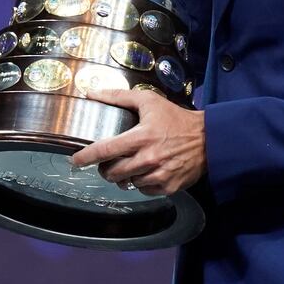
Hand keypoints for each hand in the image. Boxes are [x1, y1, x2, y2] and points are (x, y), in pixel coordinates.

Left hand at [70, 89, 206, 195]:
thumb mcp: (149, 101)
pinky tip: (146, 170)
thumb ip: (119, 96)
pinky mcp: (168, 187)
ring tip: (130, 164)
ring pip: (127, 183)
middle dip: (105, 169)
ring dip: (123, 176)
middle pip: (113, 172)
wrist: (208, 138)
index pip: (105, 150)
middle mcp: (148, 158)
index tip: (75, 160)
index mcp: (141, 137)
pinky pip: (143, 190)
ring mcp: (159, 175)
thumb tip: (93, 93)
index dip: (86, 157)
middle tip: (108, 162)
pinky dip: (140, 182)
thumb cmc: (176, 119)